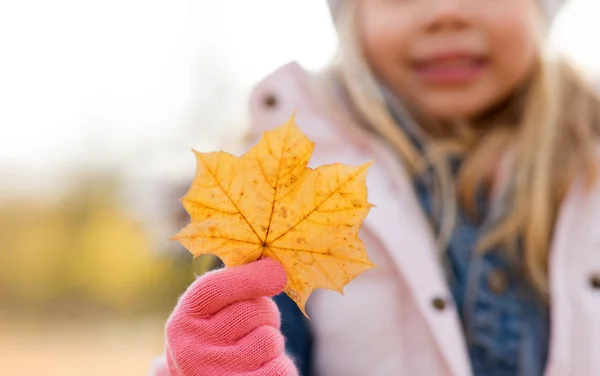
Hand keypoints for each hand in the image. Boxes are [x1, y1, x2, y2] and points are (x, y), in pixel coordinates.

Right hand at [165, 258, 298, 375]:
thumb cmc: (216, 343)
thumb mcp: (210, 316)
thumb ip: (232, 289)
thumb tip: (275, 268)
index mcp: (182, 322)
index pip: (215, 288)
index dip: (251, 276)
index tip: (276, 271)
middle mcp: (190, 351)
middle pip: (252, 311)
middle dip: (265, 313)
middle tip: (254, 327)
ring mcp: (214, 375)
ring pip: (270, 339)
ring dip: (272, 342)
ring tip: (254, 352)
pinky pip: (280, 368)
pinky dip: (279, 366)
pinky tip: (261, 370)